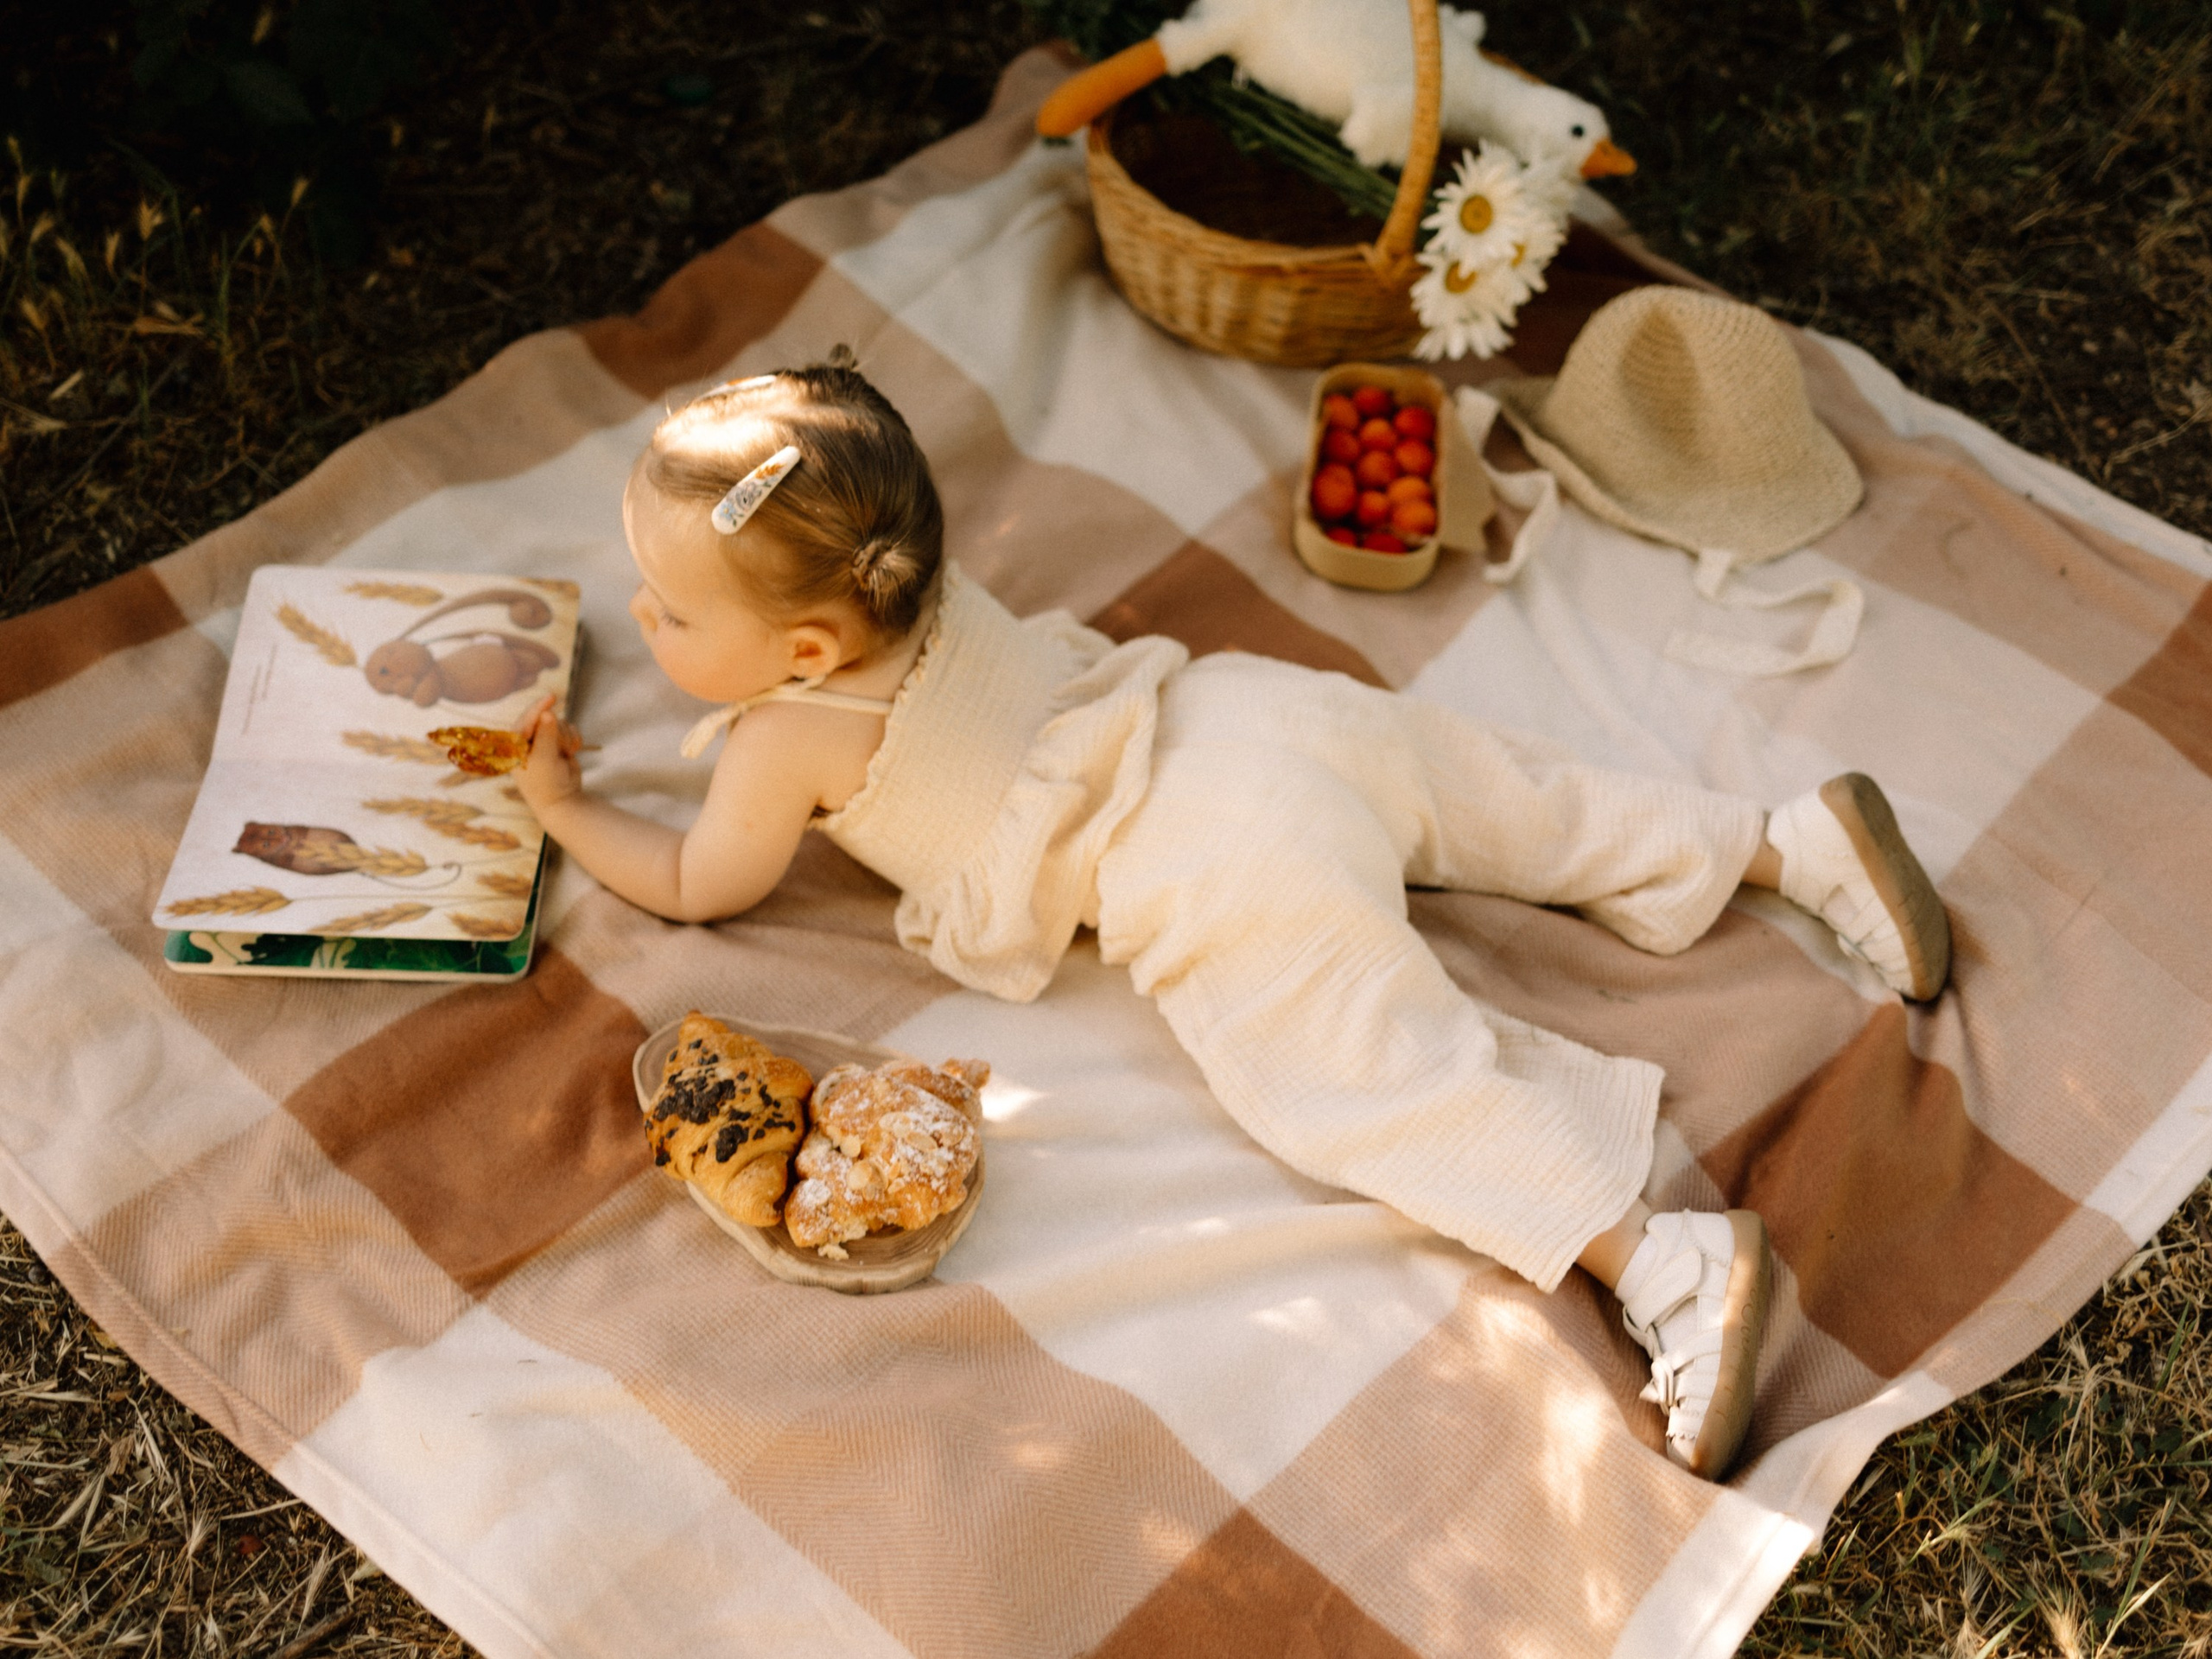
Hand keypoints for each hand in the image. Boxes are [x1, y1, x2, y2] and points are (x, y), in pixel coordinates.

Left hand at [516, 693, 583, 815]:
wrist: (562, 801)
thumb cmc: (545, 783)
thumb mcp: (544, 759)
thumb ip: (546, 735)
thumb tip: (548, 713)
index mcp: (515, 744)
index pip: (525, 720)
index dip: (537, 708)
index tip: (551, 698)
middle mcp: (528, 740)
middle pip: (545, 720)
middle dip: (556, 731)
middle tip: (561, 749)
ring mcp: (545, 741)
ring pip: (559, 724)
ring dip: (566, 737)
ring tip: (566, 753)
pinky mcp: (559, 744)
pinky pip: (569, 729)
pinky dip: (574, 738)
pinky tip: (574, 751)